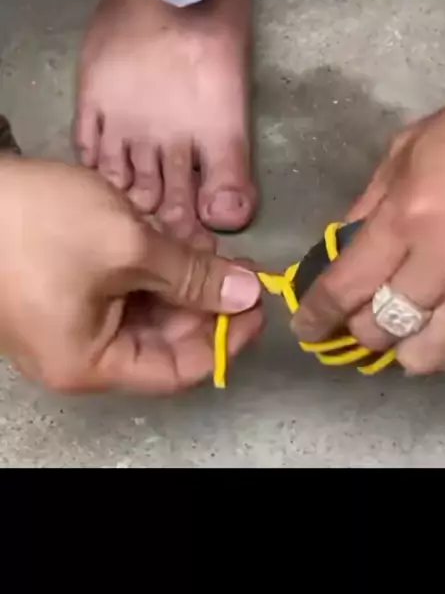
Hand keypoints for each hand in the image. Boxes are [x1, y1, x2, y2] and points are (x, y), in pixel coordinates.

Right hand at [0, 156, 262, 393]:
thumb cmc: (38, 224)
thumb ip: (192, 275)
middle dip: (205, 300)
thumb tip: (246, 294)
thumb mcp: (127, 246)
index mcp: (90, 363)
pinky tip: (173, 237)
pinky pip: (120, 289)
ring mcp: (69, 321)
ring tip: (207, 243)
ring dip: (180, 278)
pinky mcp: (64, 291)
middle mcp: (79, 353)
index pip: (180, 369)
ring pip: (144, 310)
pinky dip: (150, 266)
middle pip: (163, 339)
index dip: (228, 337)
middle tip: (238, 264)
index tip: (258, 302)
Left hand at [291, 92, 444, 375]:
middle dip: (364, 330)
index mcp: (409, 216)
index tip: (307, 328)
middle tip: (367, 316)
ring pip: (433, 354)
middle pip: (383, 331)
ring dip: (415, 344)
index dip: (316, 315)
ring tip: (419, 323)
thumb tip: (341, 244)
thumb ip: (371, 201)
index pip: (344, 287)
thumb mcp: (410, 149)